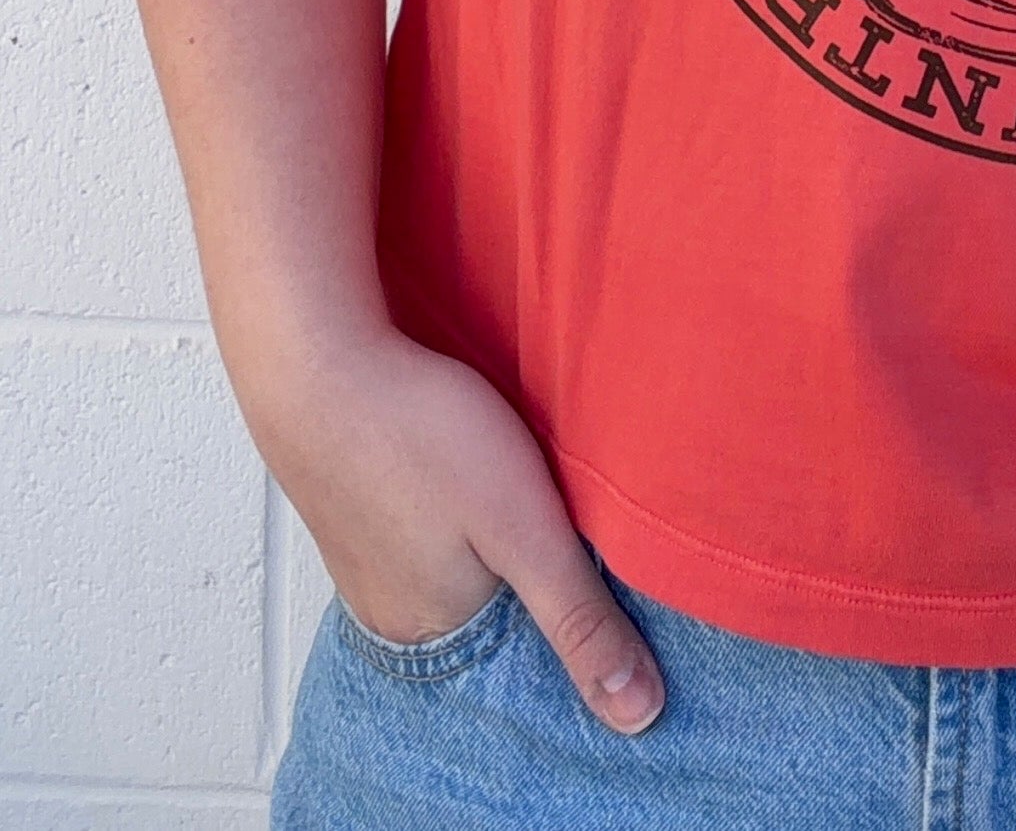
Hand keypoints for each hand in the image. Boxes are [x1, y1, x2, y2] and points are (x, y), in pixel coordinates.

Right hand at [244, 324, 665, 732]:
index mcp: (435, 633)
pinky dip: (463, 511)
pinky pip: (431, 531)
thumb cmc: (419, 436)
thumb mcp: (525, 530)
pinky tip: (477, 470)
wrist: (318, 361)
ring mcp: (370, 560)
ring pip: (463, 566)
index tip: (607, 573)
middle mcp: (395, 613)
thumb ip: (580, 619)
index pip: (528, 657)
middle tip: (567, 516)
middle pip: (494, 614)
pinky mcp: (365, 508)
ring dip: (500, 538)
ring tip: (524, 490)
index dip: (575, 616)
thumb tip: (637, 714)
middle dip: (537, 577)